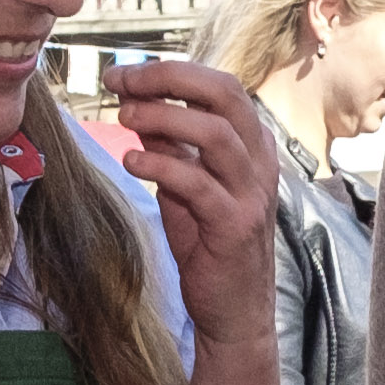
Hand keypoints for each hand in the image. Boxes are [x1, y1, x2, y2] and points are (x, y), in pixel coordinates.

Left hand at [107, 63, 282, 353]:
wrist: (233, 313)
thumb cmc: (210, 248)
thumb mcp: (185, 188)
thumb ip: (170, 147)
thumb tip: (139, 106)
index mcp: (252, 147)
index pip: (219, 86)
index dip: (171, 71)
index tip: (124, 74)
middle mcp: (260, 163)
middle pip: (225, 94)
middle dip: (170, 78)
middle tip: (124, 82)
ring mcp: (252, 194)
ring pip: (215, 133)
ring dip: (163, 117)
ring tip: (125, 117)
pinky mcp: (234, 226)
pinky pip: (198, 182)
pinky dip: (161, 164)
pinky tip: (132, 161)